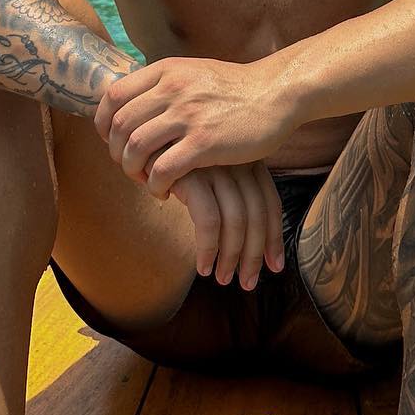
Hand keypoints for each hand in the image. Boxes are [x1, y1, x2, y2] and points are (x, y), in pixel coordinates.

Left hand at [95, 56, 299, 194]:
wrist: (276, 93)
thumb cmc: (236, 88)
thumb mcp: (194, 72)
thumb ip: (166, 83)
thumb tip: (135, 100)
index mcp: (166, 71)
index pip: (113, 94)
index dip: (103, 122)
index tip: (111, 139)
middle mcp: (172, 89)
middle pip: (119, 124)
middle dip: (116, 152)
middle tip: (129, 166)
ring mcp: (188, 115)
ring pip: (135, 147)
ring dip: (132, 170)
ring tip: (145, 180)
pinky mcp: (205, 142)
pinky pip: (163, 169)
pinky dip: (155, 184)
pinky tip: (165, 190)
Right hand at [169, 162, 284, 288]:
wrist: (140, 132)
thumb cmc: (176, 156)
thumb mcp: (210, 168)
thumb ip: (229, 191)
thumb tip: (246, 237)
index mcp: (246, 158)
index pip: (270, 202)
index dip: (275, 238)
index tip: (274, 266)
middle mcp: (235, 161)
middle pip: (256, 215)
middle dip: (254, 255)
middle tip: (248, 282)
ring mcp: (214, 167)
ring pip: (236, 221)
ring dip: (231, 257)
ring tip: (223, 278)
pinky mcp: (191, 175)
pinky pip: (208, 221)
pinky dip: (208, 249)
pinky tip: (203, 266)